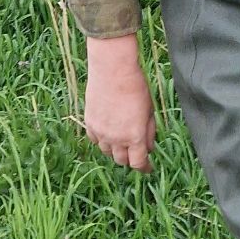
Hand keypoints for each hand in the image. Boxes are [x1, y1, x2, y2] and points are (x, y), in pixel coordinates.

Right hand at [84, 34, 156, 172]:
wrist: (113, 70)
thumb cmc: (136, 87)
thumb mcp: (149, 110)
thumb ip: (149, 132)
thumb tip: (149, 148)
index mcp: (134, 136)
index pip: (138, 163)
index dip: (144, 167)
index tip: (148, 168)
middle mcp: (116, 138)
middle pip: (122, 160)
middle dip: (130, 157)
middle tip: (135, 149)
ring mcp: (101, 132)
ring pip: (107, 152)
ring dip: (116, 149)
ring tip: (121, 138)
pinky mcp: (89, 123)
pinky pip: (95, 140)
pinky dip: (102, 139)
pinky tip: (108, 130)